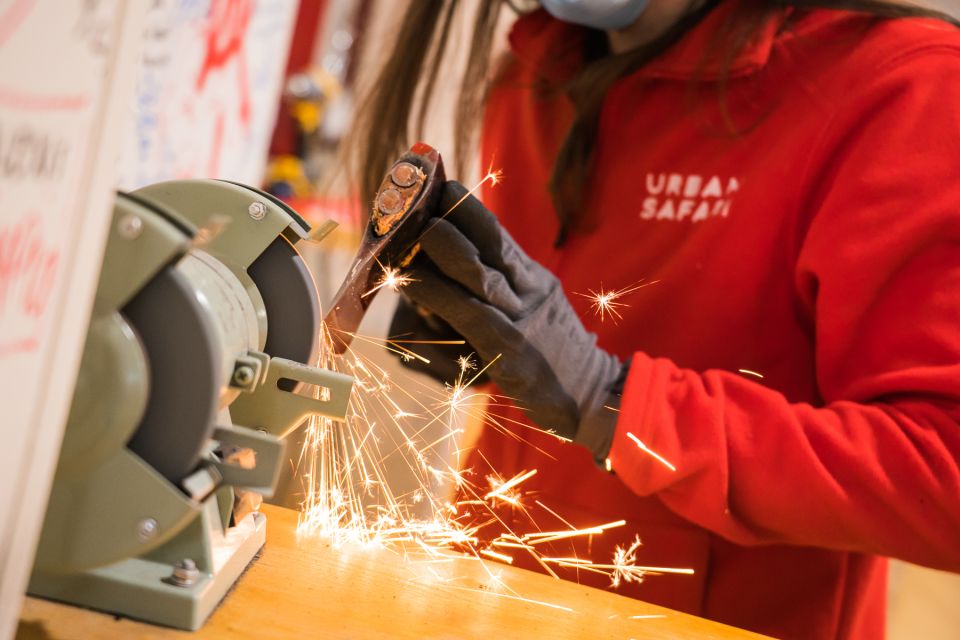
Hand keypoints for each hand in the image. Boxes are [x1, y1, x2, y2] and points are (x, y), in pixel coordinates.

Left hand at [396, 181, 624, 458]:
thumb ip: (512, 292)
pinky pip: (468, 314)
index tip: (442, 188)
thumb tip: (468, 272)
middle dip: (455, 216)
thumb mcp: (541, 313)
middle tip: (422, 197)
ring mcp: (522, 319)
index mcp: (536, 281)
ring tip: (414, 230)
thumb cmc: (559, 358)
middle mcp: (531, 292)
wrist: (595, 397)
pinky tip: (411, 282)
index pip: (500, 236)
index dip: (469, 210)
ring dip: (444, 248)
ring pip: (479, 273)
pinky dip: (437, 294)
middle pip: (491, 243)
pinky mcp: (509, 349)